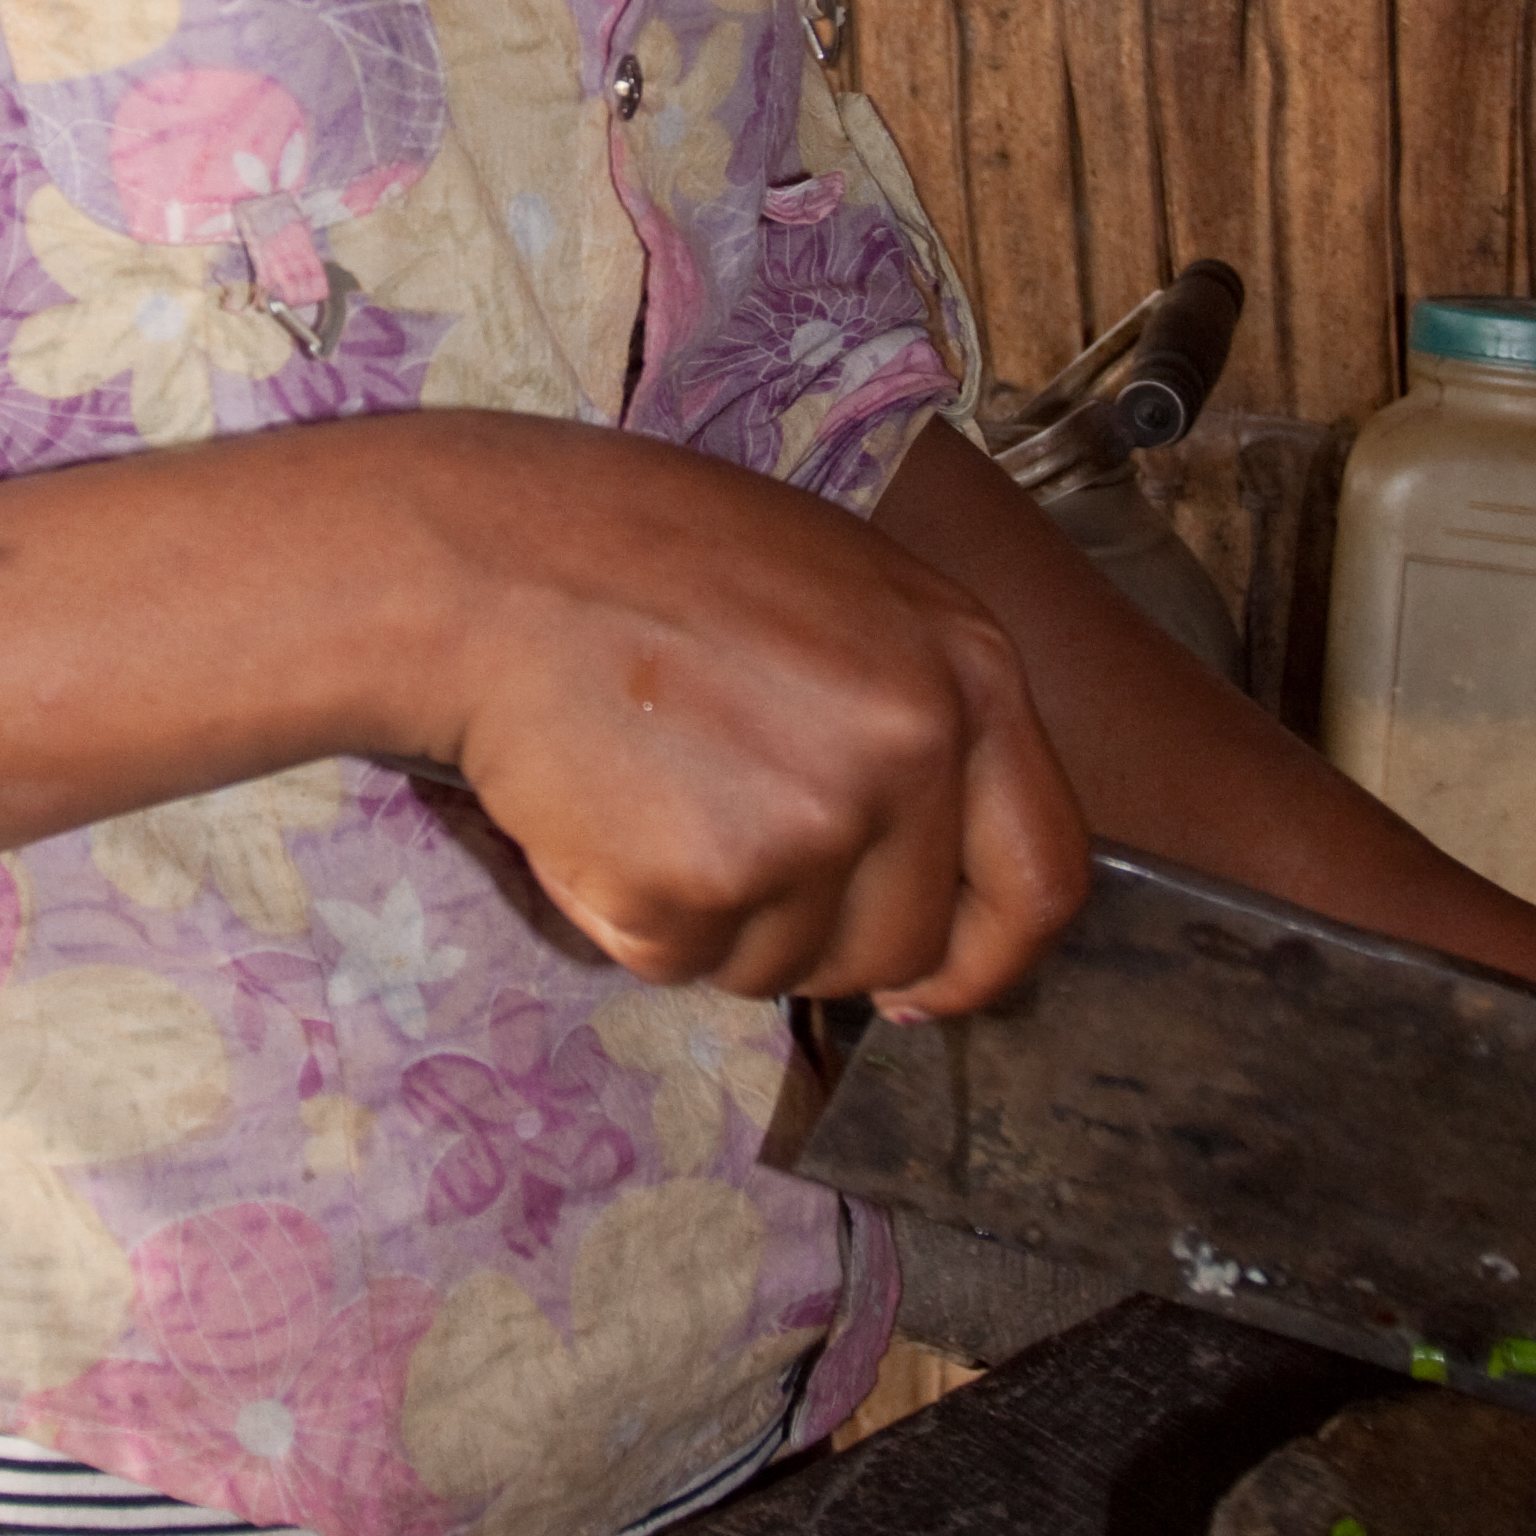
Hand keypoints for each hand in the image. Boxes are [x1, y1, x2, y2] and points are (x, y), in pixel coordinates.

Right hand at [407, 420, 1088, 1010]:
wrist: (490, 560)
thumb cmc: (650, 554)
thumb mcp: (842, 589)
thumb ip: (916, 713)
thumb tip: (935, 871)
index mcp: (966, 669)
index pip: (1045, 878)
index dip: (988, 957)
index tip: (928, 981)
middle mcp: (910, 751)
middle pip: (906, 946)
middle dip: (824, 939)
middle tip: (731, 855)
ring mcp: (810, 824)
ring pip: (789, 968)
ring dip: (722, 922)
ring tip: (655, 794)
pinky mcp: (702, 886)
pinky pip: (685, 962)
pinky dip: (636, 917)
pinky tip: (602, 812)